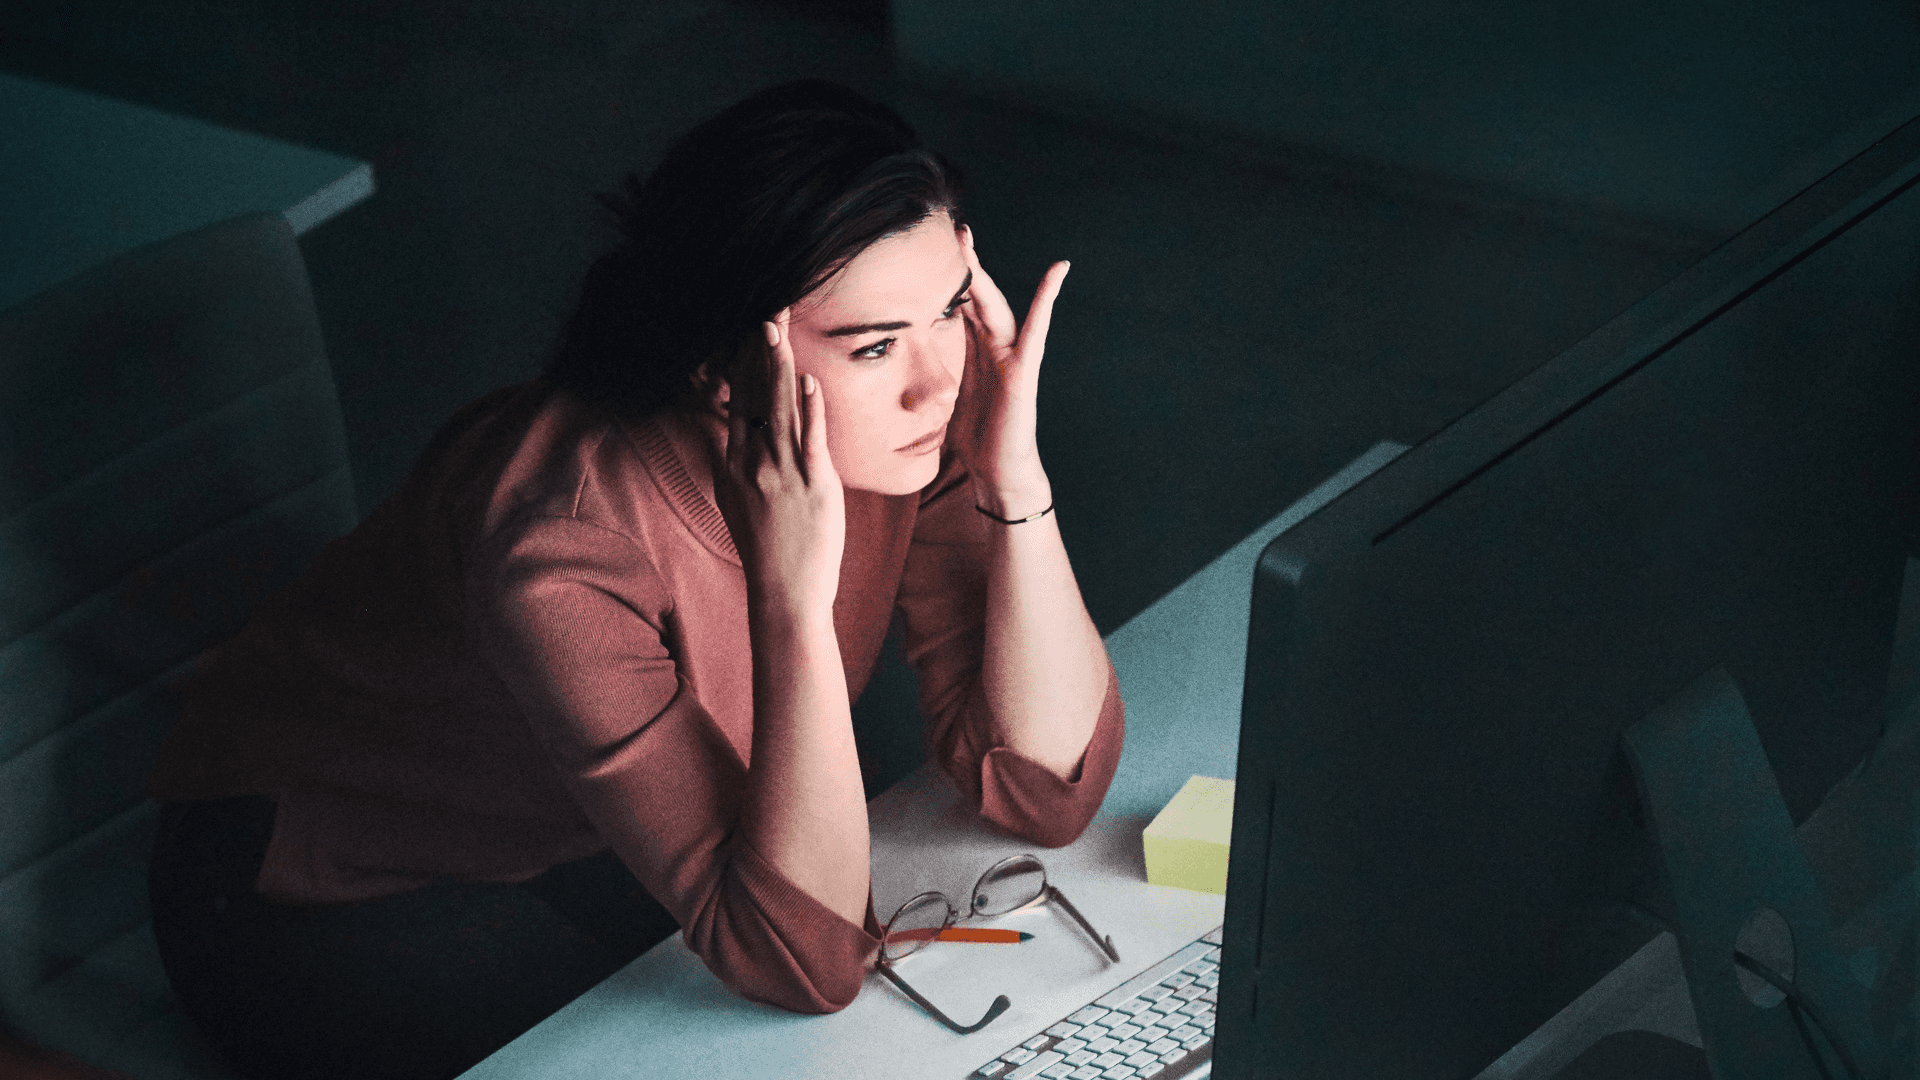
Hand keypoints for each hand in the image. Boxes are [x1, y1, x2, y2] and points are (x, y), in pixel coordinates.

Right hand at [708, 309, 843, 618]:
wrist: (785, 591)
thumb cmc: (767, 549)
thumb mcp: (736, 503)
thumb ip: (731, 464)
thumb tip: (725, 433)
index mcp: (735, 467)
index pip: (738, 404)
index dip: (742, 366)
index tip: (746, 332)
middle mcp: (755, 465)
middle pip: (757, 397)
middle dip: (760, 352)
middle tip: (765, 312)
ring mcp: (784, 474)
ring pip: (781, 410)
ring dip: (781, 367)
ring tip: (779, 330)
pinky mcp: (815, 486)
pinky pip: (811, 440)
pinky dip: (811, 410)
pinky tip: (810, 382)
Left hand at [952, 225, 1067, 516]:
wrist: (999, 471)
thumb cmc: (975, 440)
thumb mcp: (943, 401)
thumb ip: (930, 380)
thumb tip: (897, 377)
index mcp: (971, 352)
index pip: (956, 307)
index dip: (945, 280)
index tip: (928, 252)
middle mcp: (991, 347)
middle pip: (974, 296)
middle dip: (962, 264)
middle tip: (951, 229)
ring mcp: (1009, 355)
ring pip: (993, 304)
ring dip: (981, 272)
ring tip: (968, 239)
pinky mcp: (1023, 370)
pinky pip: (1035, 329)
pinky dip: (1047, 298)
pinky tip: (1057, 271)